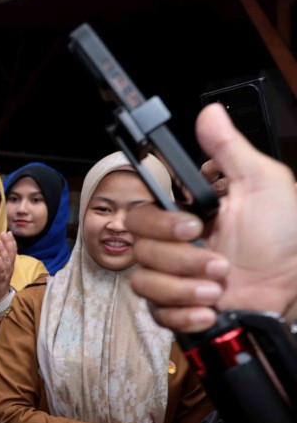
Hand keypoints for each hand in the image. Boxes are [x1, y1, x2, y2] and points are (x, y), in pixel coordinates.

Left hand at [0, 233, 16, 306]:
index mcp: (7, 264)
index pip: (10, 250)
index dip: (9, 241)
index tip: (7, 232)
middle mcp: (8, 267)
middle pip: (10, 253)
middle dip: (8, 243)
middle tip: (4, 233)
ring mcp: (5, 274)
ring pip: (6, 260)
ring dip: (3, 251)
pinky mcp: (0, 280)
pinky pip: (1, 271)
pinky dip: (0, 265)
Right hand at [129, 103, 296, 331]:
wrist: (286, 292)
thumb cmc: (280, 240)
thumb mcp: (262, 184)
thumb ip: (229, 149)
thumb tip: (209, 114)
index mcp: (186, 214)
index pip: (143, 210)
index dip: (163, 221)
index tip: (193, 225)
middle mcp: (172, 244)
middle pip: (140, 245)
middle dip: (179, 257)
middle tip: (216, 257)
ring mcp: (169, 276)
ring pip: (144, 279)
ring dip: (187, 284)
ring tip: (219, 284)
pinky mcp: (170, 307)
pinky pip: (155, 308)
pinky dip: (185, 309)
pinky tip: (210, 306)